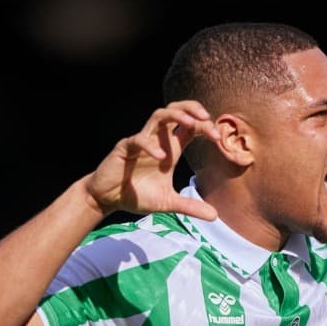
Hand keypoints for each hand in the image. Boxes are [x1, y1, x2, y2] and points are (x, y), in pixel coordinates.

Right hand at [85, 100, 220, 219]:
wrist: (108, 199)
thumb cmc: (137, 195)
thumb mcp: (168, 203)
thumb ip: (190, 207)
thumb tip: (215, 216)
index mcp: (170, 149)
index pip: (190, 128)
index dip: (205, 126)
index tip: (218, 138)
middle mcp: (158, 140)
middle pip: (176, 111)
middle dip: (192, 109)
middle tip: (206, 118)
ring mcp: (141, 141)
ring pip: (158, 115)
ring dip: (176, 115)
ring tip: (192, 122)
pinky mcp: (125, 148)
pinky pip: (138, 140)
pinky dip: (151, 146)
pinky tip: (162, 157)